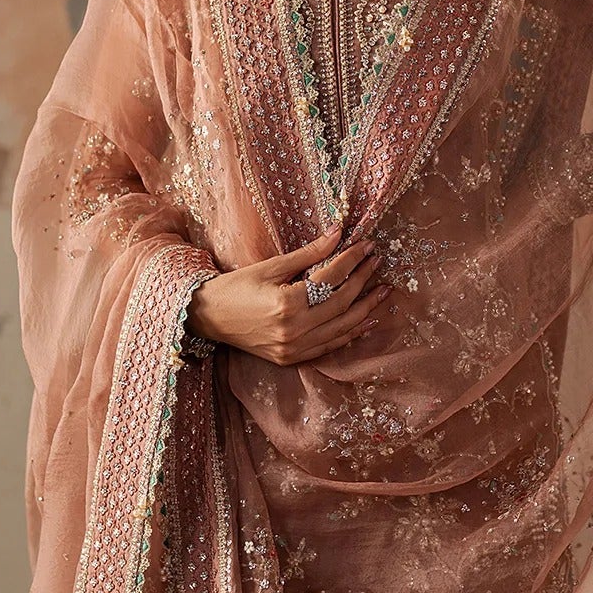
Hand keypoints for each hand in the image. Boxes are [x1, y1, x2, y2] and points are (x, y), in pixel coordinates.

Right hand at [185, 225, 391, 363]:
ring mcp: (294, 348)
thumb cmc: (236, 287)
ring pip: (342, 328)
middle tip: (378, 262)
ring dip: (366, 308)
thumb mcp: (270, 266)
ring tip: (384, 290)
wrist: (208, 318)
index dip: (352, 259)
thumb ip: (308, 253)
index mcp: (286, 303)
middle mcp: (293, 329)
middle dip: (363, 280)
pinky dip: (350, 333)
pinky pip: (329, 347)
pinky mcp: (292, 358)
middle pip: (341, 303)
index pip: (331, 278)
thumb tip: (339, 233)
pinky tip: (366, 320)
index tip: (367, 245)